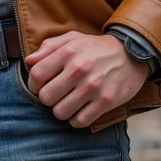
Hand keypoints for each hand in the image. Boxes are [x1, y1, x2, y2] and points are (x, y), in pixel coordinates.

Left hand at [24, 32, 148, 126]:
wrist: (132, 53)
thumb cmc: (96, 48)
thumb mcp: (73, 39)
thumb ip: (49, 47)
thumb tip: (28, 61)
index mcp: (68, 52)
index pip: (36, 75)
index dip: (34, 85)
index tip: (41, 87)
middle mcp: (79, 69)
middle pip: (46, 97)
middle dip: (48, 99)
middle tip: (57, 95)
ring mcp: (93, 87)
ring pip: (60, 113)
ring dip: (61, 111)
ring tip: (68, 103)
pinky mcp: (106, 101)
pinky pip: (80, 121)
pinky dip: (76, 120)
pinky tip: (80, 110)